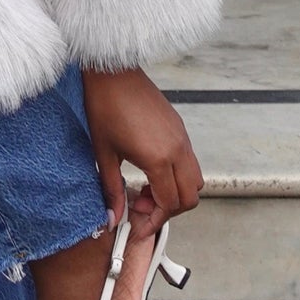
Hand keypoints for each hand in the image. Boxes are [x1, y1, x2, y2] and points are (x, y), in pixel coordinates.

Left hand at [80, 64, 202, 235]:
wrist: (113, 72)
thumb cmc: (105, 107)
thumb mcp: (104, 154)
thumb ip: (111, 189)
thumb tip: (113, 219)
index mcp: (158, 159)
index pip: (170, 204)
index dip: (154, 221)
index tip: (138, 227)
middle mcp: (177, 150)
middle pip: (190, 197)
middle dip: (167, 210)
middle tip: (140, 206)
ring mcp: (182, 138)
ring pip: (195, 180)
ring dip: (174, 193)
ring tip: (143, 187)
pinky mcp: (180, 128)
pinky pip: (189, 162)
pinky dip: (176, 176)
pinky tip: (149, 169)